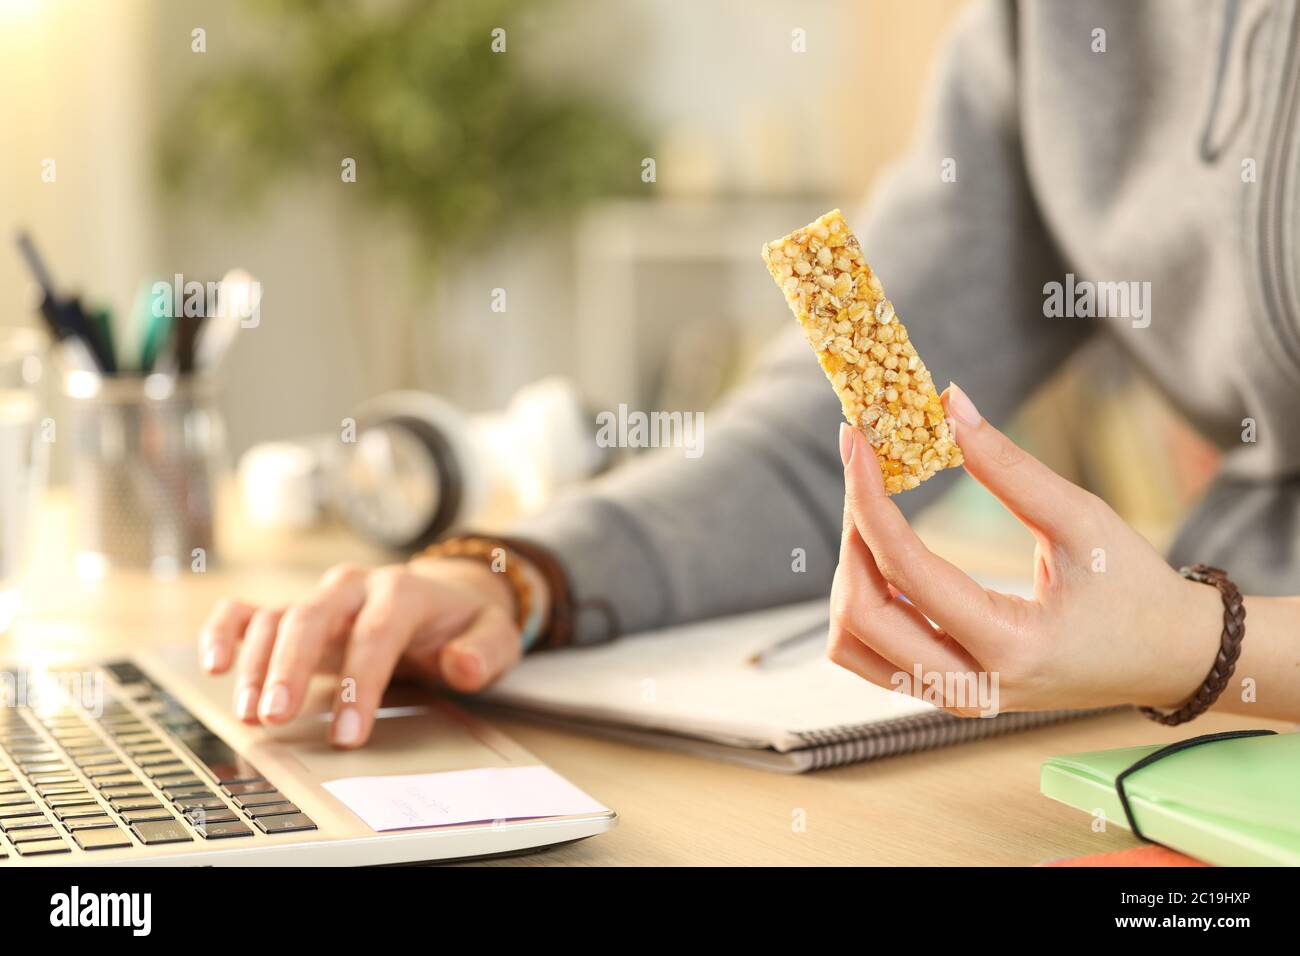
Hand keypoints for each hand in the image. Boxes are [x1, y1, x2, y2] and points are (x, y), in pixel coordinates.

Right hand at [199, 557, 528, 746]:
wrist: (447, 599)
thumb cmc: (464, 626)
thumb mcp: (494, 637)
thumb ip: (484, 651)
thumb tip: (460, 665)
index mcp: (404, 590)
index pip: (376, 633)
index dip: (358, 683)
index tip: (346, 733)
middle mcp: (355, 587)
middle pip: (313, 616)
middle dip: (291, 667)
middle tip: (277, 718)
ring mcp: (320, 597)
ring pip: (278, 618)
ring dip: (259, 665)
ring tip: (253, 715)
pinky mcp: (295, 611)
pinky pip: (249, 611)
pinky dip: (224, 631)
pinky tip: (213, 664)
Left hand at [828, 383, 1222, 715]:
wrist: (1168, 658)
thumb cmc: (1134, 588)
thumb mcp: (1082, 519)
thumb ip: (1009, 466)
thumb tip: (949, 403)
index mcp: (1009, 646)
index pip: (904, 569)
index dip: (868, 498)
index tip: (856, 442)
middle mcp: (971, 686)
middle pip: (859, 615)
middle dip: (850, 535)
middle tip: (862, 472)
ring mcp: (953, 698)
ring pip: (852, 644)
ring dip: (848, 575)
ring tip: (873, 516)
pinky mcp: (945, 693)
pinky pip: (871, 654)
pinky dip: (862, 603)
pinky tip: (886, 556)